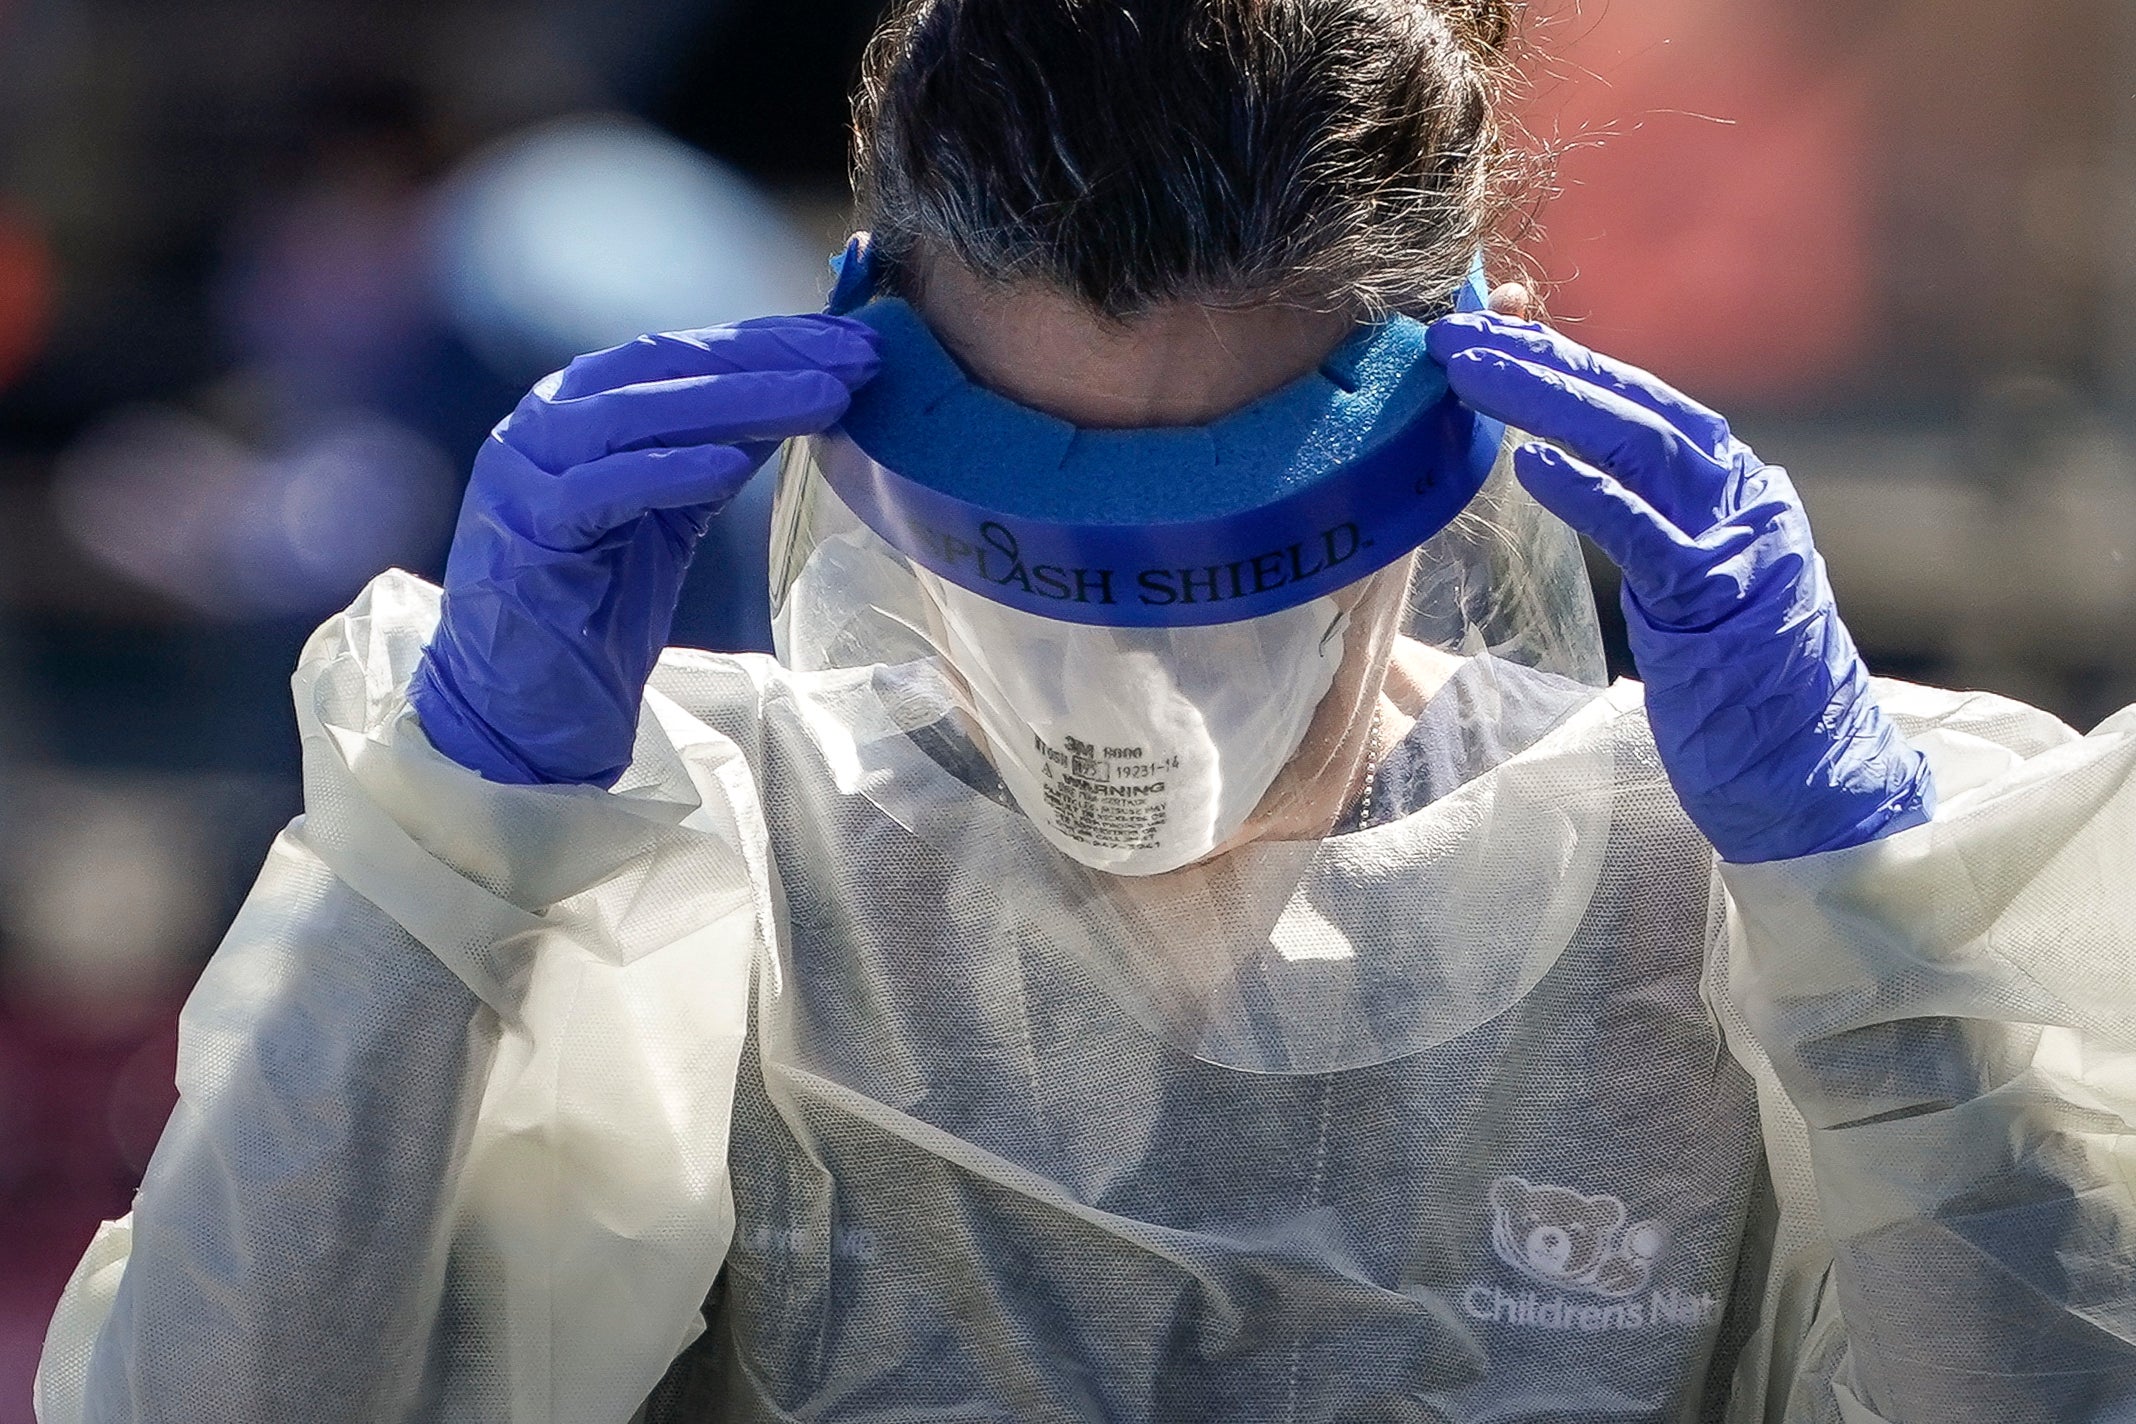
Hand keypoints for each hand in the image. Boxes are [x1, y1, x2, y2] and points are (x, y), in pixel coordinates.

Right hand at [410, 316, 881, 786]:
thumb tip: (802, 393)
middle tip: (856, 358)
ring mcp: (524, 474)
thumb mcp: (671, 513)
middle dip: (768, 359)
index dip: (770, 341)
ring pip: (639, 414)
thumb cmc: (599, 607)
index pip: (683, 354)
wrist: (522, 707)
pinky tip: (734, 463)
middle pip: (665, 368)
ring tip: (823, 399)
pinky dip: (669, 471)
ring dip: (740, 401)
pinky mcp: (523, 534)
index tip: (852, 341)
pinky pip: (603, 490)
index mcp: (578, 406)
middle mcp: (545, 422)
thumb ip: (714, 450)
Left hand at [1426, 312, 1931, 862]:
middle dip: (1540, 361)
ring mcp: (1739, 543)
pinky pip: (1644, 533)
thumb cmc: (1741, 691)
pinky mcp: (1720, 601)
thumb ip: (1647, 522)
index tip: (1485, 332)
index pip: (1638, 401)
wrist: (1814, 776)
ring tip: (1469, 374)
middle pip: (1633, 404)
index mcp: (1734, 488)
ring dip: (1547, 400)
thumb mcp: (1689, 587)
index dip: (1560, 359)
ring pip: (1638, 444)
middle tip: (1455, 333)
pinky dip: (1587, 491)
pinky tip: (1529, 465)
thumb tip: (1569, 469)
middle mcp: (1744, 497)